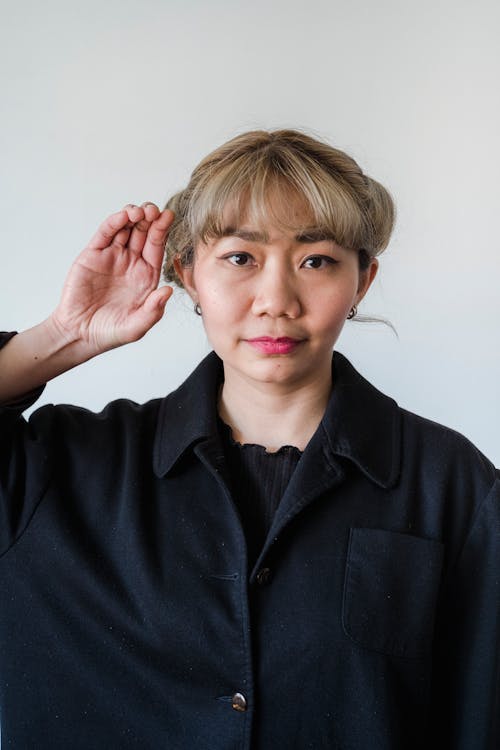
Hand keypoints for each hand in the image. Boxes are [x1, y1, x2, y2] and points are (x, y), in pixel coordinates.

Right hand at [50, 203, 174, 354]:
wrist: (79, 333)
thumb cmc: (110, 332)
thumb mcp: (137, 326)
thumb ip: (153, 310)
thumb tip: (168, 291)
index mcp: (146, 276)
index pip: (157, 248)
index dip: (163, 231)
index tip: (169, 216)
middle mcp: (131, 263)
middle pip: (144, 233)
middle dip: (151, 219)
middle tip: (155, 210)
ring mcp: (112, 256)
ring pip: (125, 228)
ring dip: (134, 216)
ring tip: (141, 212)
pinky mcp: (93, 255)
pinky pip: (105, 234)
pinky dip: (114, 223)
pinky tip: (123, 217)